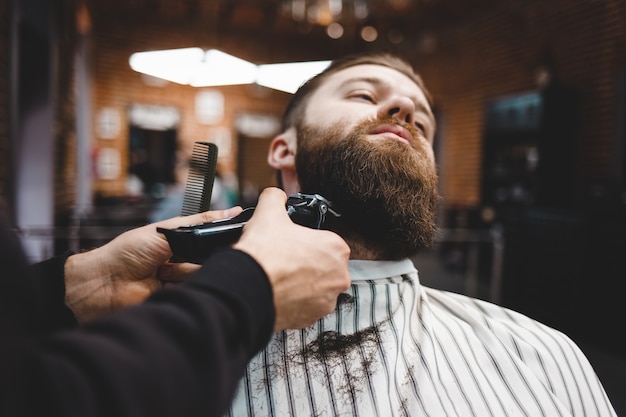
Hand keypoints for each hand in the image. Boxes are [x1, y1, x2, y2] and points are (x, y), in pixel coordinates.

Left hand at [64, 206, 242, 322]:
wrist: (105, 282)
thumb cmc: (128, 252)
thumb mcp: (167, 230)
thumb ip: (201, 222)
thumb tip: (232, 211)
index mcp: (185, 243)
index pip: (214, 240)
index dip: (221, 239)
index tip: (230, 236)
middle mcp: (187, 262)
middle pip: (214, 259)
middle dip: (196, 256)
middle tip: (174, 256)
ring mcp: (183, 281)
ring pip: (205, 275)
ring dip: (183, 271)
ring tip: (162, 272)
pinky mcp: (179, 298)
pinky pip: (194, 291)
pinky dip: (180, 286)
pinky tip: (163, 283)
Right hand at [233, 188, 350, 330]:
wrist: (248, 289)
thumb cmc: (264, 254)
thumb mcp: (269, 212)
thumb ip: (276, 197)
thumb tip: (276, 196)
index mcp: (336, 249)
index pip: (327, 241)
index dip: (308, 240)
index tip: (293, 243)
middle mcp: (339, 276)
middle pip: (324, 265)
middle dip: (307, 263)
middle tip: (286, 259)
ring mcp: (327, 300)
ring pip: (317, 287)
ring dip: (303, 283)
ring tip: (280, 276)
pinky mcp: (312, 318)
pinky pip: (306, 306)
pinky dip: (295, 301)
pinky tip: (279, 292)